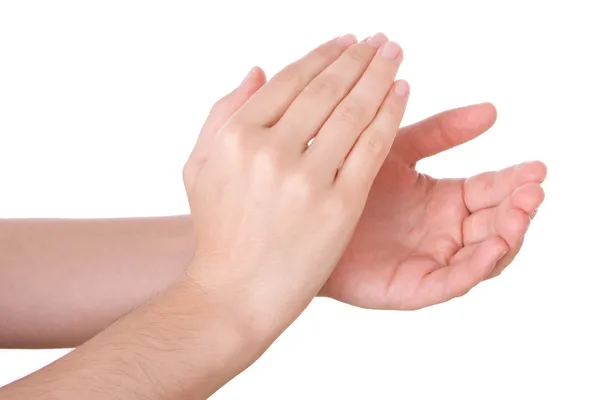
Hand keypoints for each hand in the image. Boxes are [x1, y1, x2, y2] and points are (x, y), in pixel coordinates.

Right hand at [183, 33, 409, 336]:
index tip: (345, 41)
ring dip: (379, 76)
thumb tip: (257, 69)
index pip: (288, 81)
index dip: (322, 55)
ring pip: (352, 112)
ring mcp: (305, 179)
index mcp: (236, 136)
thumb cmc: (219, 231)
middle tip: (380, 41)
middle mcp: (270, 151)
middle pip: (325, 90)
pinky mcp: (338, 207)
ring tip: (394, 56)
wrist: (234, 293)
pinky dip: (390, 115)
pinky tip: (401, 93)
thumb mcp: (200, 166)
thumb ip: (223, 112)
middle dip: (358, 58)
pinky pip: (371, 149)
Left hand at [321, 103, 546, 308]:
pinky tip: (491, 248)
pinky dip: (475, 268)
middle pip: (495, 223)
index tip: (537, 167)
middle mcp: (443, 230)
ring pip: (483, 255)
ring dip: (508, 237)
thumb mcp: (397, 150)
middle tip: (534, 191)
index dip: (515, 180)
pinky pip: (451, 280)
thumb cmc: (344, 182)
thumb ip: (441, 132)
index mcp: (444, 199)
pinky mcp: (411, 286)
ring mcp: (430, 259)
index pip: (490, 190)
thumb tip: (492, 109)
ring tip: (519, 215)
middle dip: (518, 208)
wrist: (299, 218)